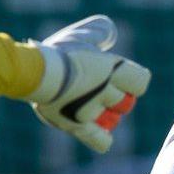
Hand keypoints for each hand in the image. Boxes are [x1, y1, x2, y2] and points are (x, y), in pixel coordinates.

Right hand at [26, 15, 149, 152]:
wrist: (33, 73)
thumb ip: (100, 32)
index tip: (120, 75)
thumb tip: (111, 36)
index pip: (140, 82)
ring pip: (112, 120)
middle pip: (125, 103)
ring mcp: (92, 111)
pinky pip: (100, 141)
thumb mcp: (80, 35)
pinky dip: (102, 138)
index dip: (132, 79)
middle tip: (99, 88)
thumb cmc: (56, 52)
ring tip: (89, 103)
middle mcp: (106, 92)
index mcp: (111, 69)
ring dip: (105, 113)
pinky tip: (98, 129)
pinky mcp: (76, 126)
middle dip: (117, 97)